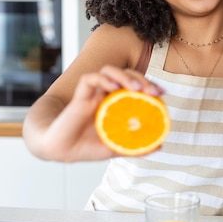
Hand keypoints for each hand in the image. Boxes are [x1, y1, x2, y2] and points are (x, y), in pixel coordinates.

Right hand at [35, 66, 164, 160]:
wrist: (61, 150)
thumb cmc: (85, 147)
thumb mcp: (115, 147)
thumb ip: (136, 145)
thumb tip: (160, 145)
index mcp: (116, 103)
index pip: (134, 85)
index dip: (149, 85)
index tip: (162, 93)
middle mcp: (105, 94)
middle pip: (125, 74)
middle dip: (141, 78)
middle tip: (153, 91)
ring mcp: (92, 93)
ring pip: (109, 71)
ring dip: (124, 75)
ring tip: (135, 88)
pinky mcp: (79, 95)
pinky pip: (90, 78)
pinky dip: (102, 80)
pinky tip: (113, 88)